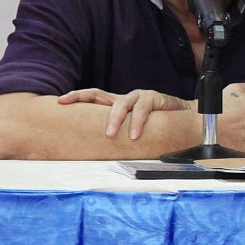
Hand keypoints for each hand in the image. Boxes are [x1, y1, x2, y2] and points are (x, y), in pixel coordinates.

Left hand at [59, 88, 194, 139]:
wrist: (184, 118)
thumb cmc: (155, 126)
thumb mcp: (131, 129)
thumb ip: (118, 134)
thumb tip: (94, 151)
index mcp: (115, 104)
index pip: (92, 96)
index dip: (76, 97)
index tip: (60, 102)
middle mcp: (124, 98)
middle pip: (99, 93)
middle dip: (83, 99)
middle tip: (67, 108)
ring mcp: (138, 97)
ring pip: (121, 103)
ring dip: (114, 119)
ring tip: (110, 134)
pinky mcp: (154, 99)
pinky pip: (143, 109)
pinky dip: (137, 123)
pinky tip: (135, 135)